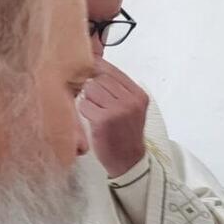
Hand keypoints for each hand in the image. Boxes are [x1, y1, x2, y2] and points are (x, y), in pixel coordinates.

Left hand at [79, 57, 149, 176]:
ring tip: (96, 112)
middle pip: (99, 78)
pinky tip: (93, 120)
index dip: (96, 69)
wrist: (128, 162)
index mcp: (139, 94)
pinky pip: (84, 105)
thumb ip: (118, 88)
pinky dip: (85, 112)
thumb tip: (95, 61)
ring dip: (88, 100)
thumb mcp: (131, 108)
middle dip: (93, 88)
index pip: (112, 70)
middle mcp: (131, 100)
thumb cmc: (125, 133)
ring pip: (90, 89)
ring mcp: (118, 110)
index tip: (89, 73)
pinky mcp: (104, 120)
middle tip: (96, 102)